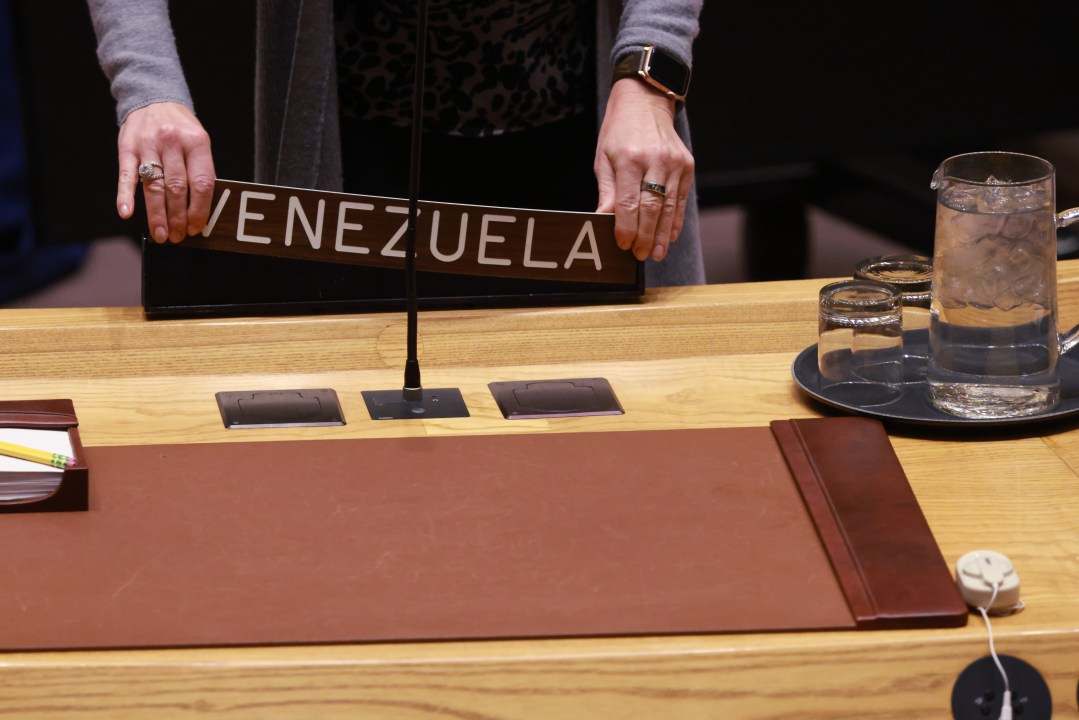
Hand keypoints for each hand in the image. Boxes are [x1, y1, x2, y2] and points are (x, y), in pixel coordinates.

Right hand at [116, 102, 214, 242]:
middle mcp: (172, 142)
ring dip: (157, 214)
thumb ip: (200, 171)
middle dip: (178, 217)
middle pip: (177, 188)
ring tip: (161, 234)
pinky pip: (126, 175)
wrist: (153, 99)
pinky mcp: (127, 148)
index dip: (200, 210)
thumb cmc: (180, 129)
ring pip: (154, 186)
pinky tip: (126, 212)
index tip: (197, 228)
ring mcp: (148, 145)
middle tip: (178, 237)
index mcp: (197, 143)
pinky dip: (125, 195)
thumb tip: (200, 211)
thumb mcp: (198, 143)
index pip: (202, 183)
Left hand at [595, 79, 693, 261]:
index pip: (628, 202)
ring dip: (663, 234)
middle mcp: (655, 161)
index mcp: (629, 159)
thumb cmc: (619, 132)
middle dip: (646, 236)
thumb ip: (607, 191)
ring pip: (669, 206)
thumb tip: (604, 220)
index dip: (626, 227)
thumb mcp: (603, 158)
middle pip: (651, 208)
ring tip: (657, 253)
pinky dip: (676, 220)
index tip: (623, 244)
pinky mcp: (687, 165)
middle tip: (641, 255)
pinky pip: (682, 199)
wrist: (645, 101)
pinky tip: (671, 236)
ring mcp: (674, 163)